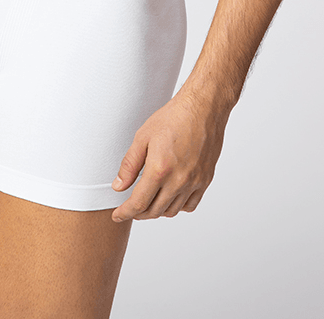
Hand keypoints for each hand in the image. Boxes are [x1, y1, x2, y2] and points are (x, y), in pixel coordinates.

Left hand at [111, 89, 227, 220]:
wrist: (203, 108)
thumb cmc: (173, 117)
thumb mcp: (142, 136)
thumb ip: (129, 165)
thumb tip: (119, 186)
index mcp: (159, 169)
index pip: (139, 203)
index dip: (125, 213)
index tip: (117, 215)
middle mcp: (178, 180)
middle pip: (154, 211)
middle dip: (138, 213)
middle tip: (131, 208)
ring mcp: (194, 182)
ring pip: (172, 211)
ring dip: (157, 211)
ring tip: (149, 201)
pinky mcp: (205, 180)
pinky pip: (190, 205)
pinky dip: (177, 206)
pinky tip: (170, 197)